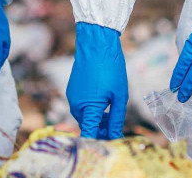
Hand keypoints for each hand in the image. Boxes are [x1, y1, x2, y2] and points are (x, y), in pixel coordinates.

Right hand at [66, 22, 126, 138]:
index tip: (110, 147)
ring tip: (112, 115)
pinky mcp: (72, 90)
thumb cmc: (110, 69)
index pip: (89, 137)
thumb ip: (116, 119)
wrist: (96, 44)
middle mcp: (76, 106)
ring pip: (84, 117)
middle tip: (117, 130)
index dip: (99, 144)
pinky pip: (81, 106)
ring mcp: (72, 97)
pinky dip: (91, 109)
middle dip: (101, 131)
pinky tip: (104, 102)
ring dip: (97, 120)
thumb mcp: (119, 96)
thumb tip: (115, 137)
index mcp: (88, 109)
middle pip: (87, 127)